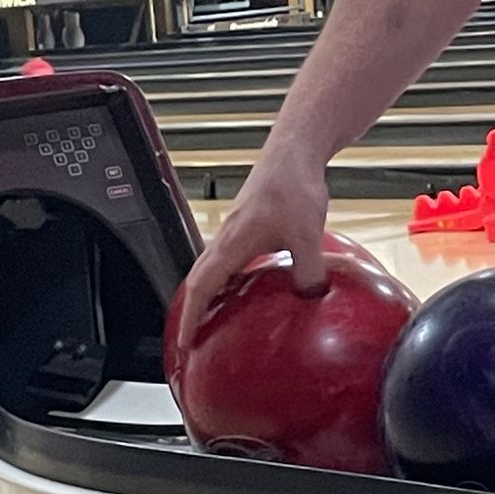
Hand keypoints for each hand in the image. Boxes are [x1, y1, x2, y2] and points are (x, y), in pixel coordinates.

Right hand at [175, 148, 330, 352]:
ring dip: (209, 293)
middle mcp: (228, 239)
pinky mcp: (250, 223)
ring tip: (216, 317)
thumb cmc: (292, 185)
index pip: (201, 288)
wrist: (295, 152)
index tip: (184, 341)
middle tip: (193, 335)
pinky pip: (230, 258)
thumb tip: (309, 298)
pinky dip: (229, 277)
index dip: (190, 317)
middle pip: (199, 280)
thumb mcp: (306, 236)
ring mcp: (237, 230)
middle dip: (192, 310)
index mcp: (232, 245)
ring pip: (213, 268)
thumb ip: (308, 271)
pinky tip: (249, 284)